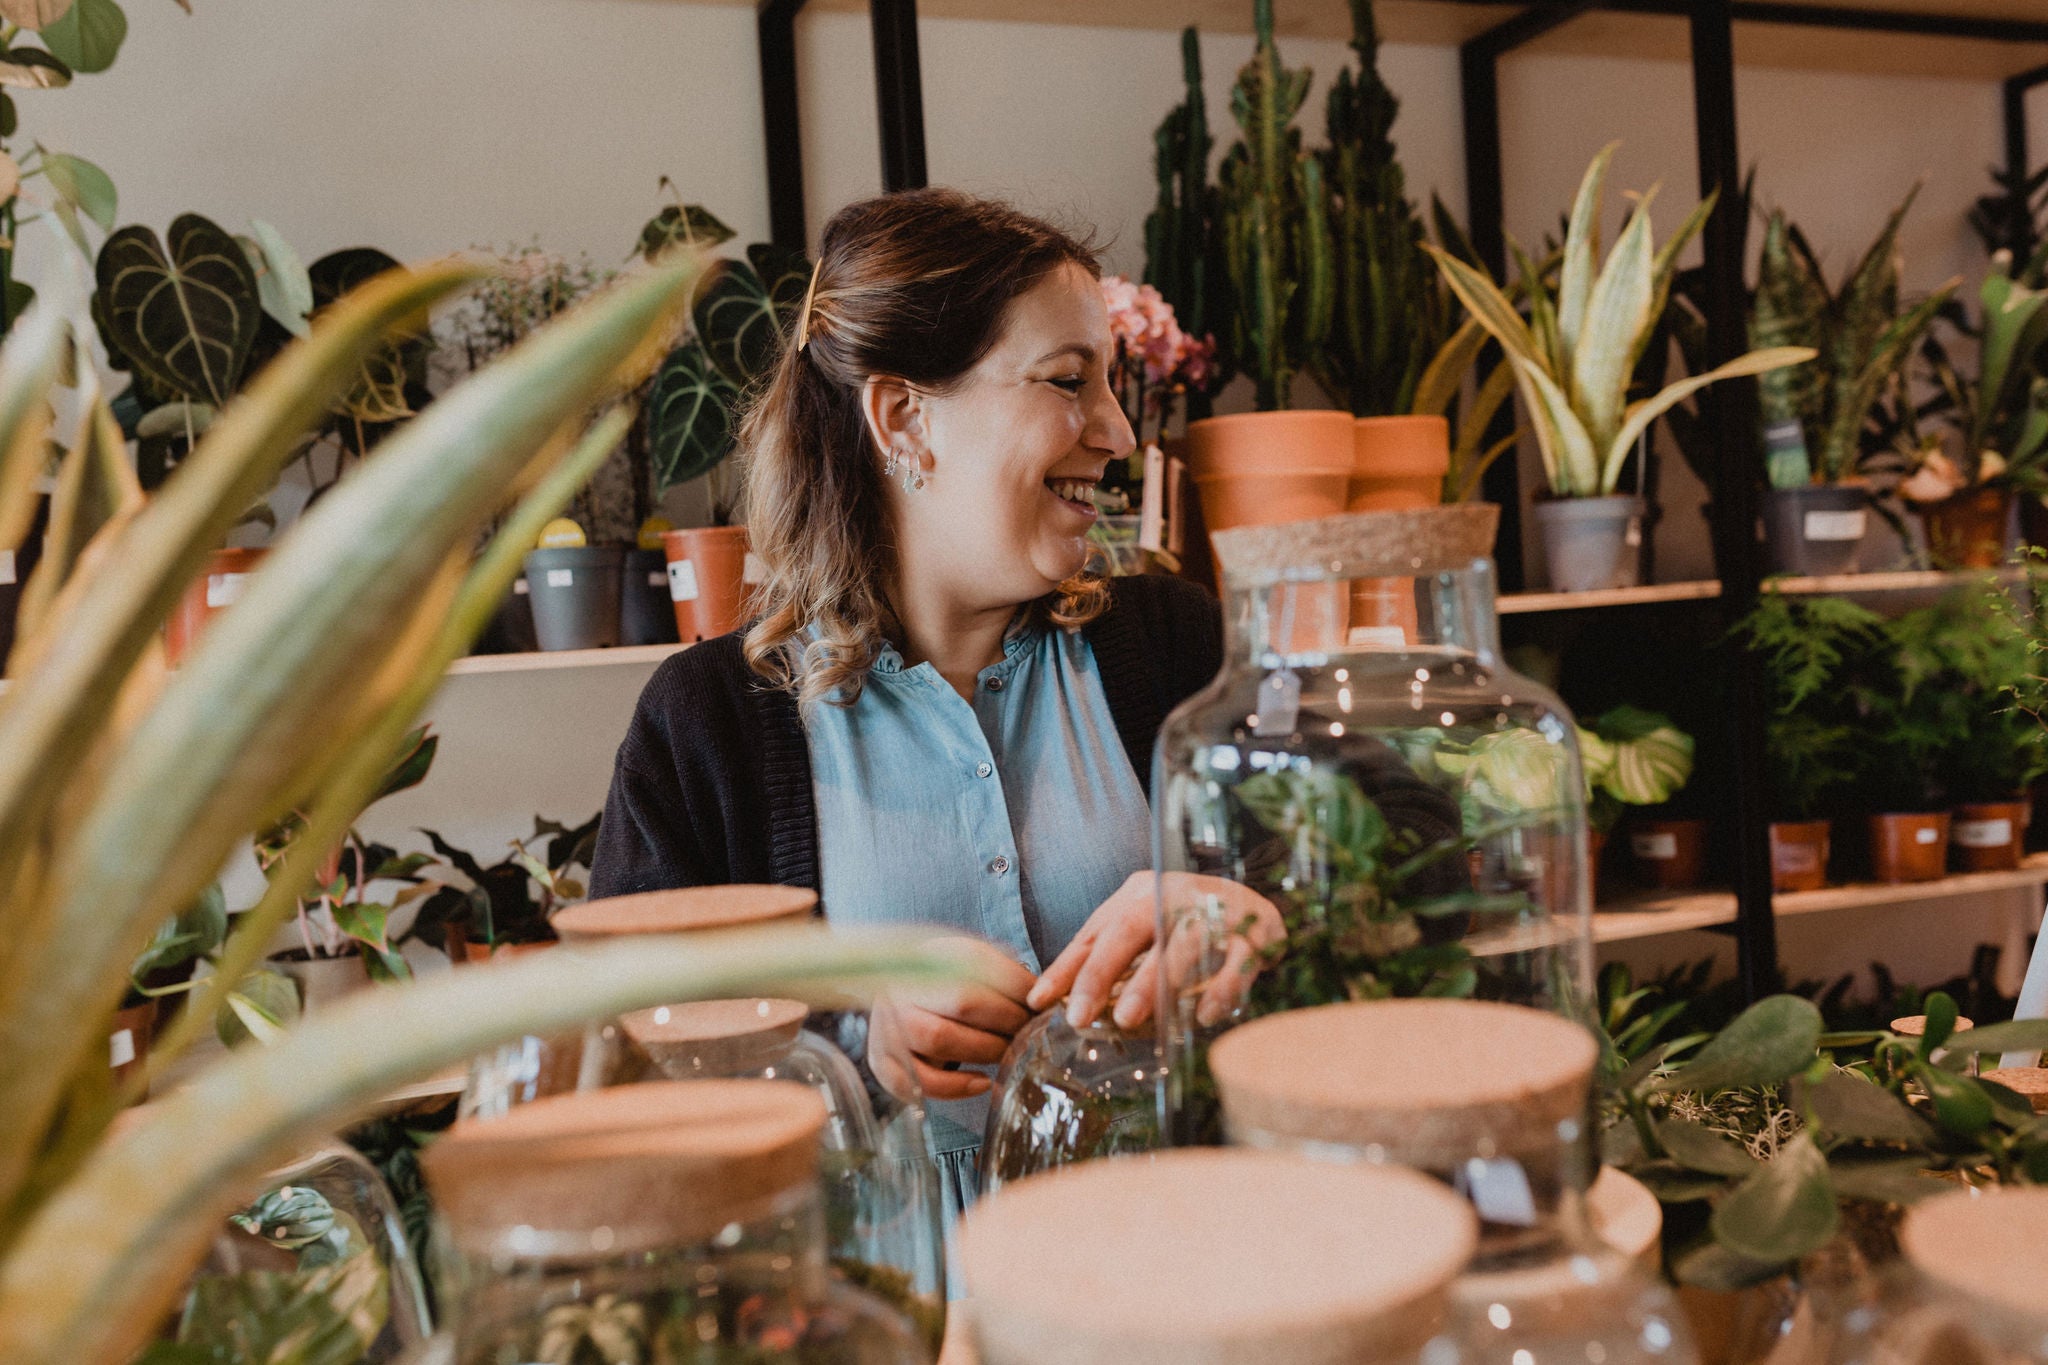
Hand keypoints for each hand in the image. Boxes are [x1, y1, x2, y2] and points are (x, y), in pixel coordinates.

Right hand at [869, 935, 1035, 1101]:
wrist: (900, 995)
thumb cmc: (951, 984)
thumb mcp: (976, 966)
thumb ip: (1006, 975)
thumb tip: (1047, 996)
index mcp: (927, 953)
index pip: (979, 963)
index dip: (1017, 988)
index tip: (1042, 1005)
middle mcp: (903, 983)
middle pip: (962, 1000)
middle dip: (1006, 1021)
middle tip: (1030, 1033)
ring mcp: (887, 1022)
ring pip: (938, 1037)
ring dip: (985, 1051)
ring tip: (1010, 1055)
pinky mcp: (880, 1059)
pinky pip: (915, 1079)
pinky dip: (954, 1087)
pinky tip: (982, 1083)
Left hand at [1030, 872, 1284, 1031]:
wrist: (1254, 904)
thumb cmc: (1182, 924)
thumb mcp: (1139, 932)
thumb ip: (1100, 958)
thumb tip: (1049, 999)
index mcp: (1140, 894)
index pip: (1095, 933)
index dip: (1066, 968)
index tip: (1038, 1002)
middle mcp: (1174, 895)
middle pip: (1132, 929)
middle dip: (1102, 973)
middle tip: (1079, 1016)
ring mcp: (1215, 911)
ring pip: (1182, 943)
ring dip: (1155, 982)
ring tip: (1132, 1019)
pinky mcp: (1254, 933)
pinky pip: (1237, 962)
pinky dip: (1221, 989)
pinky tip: (1203, 1016)